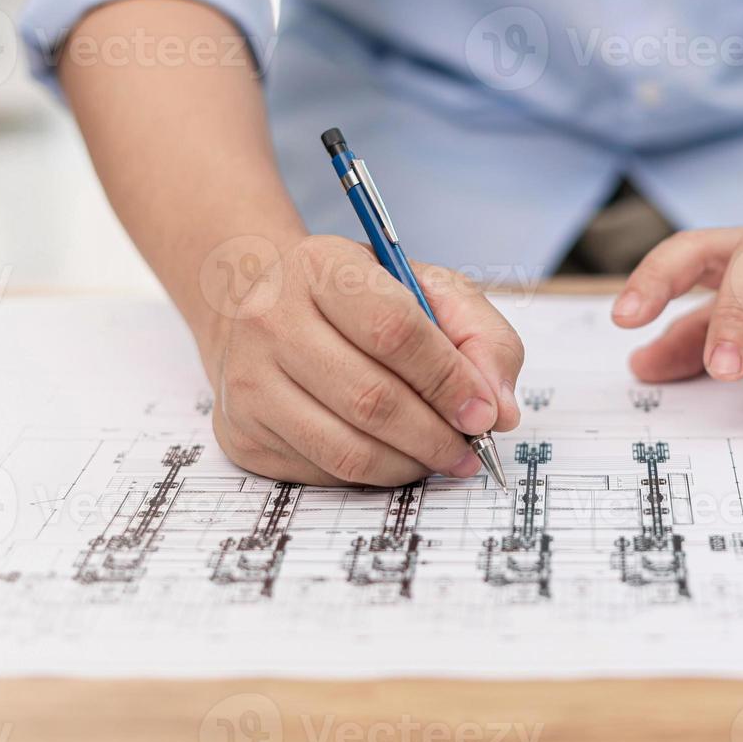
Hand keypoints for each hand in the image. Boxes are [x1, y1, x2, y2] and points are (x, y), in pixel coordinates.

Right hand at [201, 236, 523, 485]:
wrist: (266, 311)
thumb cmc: (361, 301)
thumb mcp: (428, 290)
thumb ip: (481, 337)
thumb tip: (500, 409)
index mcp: (321, 266)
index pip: (394, 330)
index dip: (448, 379)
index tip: (484, 412)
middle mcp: (270, 318)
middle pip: (371, 399)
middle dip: (437, 435)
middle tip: (471, 448)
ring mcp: (248, 379)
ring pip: (347, 448)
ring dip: (412, 464)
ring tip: (443, 457)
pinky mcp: (242, 433)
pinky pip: (324, 472)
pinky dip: (375, 475)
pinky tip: (396, 456)